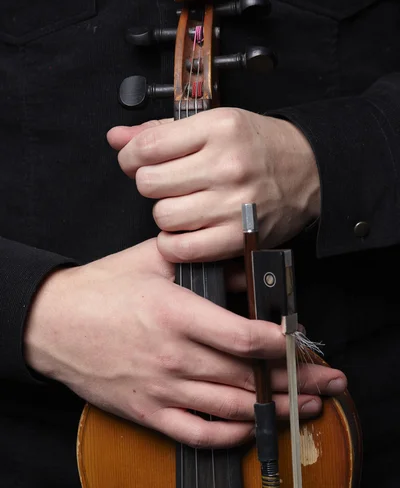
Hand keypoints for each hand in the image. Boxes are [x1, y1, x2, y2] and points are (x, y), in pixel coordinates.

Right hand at [24, 239, 343, 448]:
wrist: (53, 323)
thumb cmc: (101, 288)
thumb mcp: (151, 259)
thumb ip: (202, 262)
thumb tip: (244, 270)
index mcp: (176, 315)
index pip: (241, 336)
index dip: (279, 343)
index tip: (301, 341)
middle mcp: (174, 356)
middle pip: (246, 376)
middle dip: (294, 380)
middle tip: (327, 381)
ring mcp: (161, 388)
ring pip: (230, 407)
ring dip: (274, 409)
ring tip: (306, 406)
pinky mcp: (148, 410)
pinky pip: (196, 432)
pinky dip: (229, 434)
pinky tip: (251, 427)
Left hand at [107, 108, 320, 261]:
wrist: (308, 170)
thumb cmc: (258, 145)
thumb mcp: (213, 123)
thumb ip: (160, 131)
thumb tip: (116, 137)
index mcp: (218, 129)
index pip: (147, 147)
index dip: (131, 157)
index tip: (137, 161)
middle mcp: (226, 165)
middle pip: (149, 184)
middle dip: (150, 184)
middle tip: (167, 182)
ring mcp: (233, 204)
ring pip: (162, 216)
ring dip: (165, 212)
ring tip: (184, 203)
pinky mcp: (238, 236)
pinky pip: (182, 248)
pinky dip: (174, 242)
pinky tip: (186, 229)